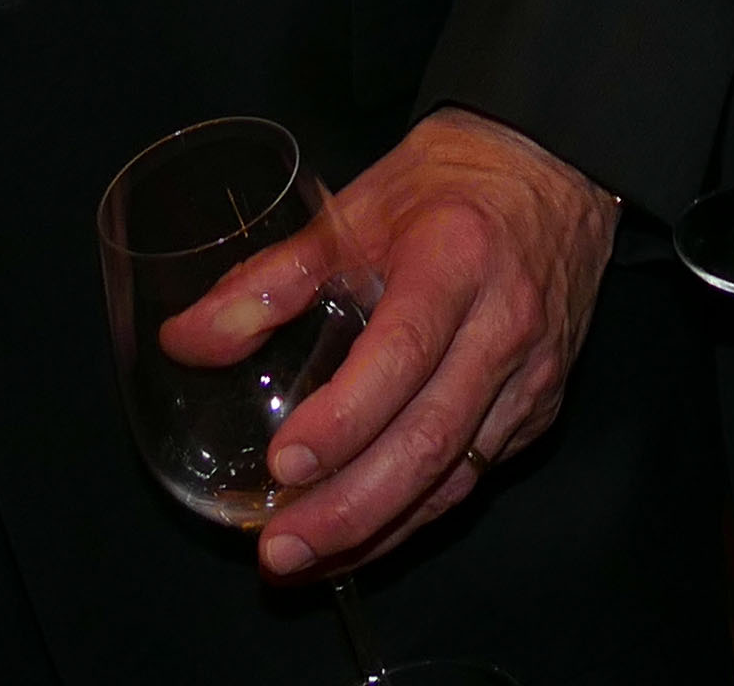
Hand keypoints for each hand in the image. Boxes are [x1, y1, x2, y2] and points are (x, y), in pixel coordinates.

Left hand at [170, 110, 610, 577]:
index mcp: (456, 259)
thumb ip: (266, 283)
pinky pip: (473, 477)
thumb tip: (183, 342)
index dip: (345, 418)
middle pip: (430, 438)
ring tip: (302, 559)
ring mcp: (532, 375)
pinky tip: (358, 537)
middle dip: (350, 506)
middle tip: (278, 549)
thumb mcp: (351, 214)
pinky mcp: (540, 409)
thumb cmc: (443, 188)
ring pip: (454, 477)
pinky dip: (411, 516)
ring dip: (375, 530)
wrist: (550, 174)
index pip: (404, 353)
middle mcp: (506, 325)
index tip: (284, 464)